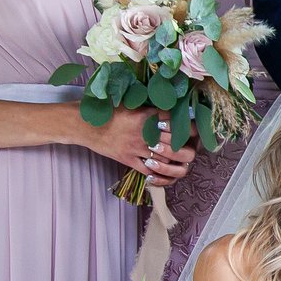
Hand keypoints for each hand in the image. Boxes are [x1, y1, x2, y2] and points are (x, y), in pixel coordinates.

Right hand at [78, 108, 196, 188]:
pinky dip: (158, 174)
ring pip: (165, 160)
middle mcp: (145, 133)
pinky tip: (161, 172)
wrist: (86, 125)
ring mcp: (137, 148)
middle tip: (189, 148)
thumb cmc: (111, 112)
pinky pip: (148, 171)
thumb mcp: (134, 105)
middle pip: (176, 145)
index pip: (177, 123)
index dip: (190, 128)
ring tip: (178, 161)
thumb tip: (173, 112)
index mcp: (148, 116)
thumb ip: (153, 110)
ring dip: (175, 162)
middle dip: (187, 149)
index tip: (194, 130)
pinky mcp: (128, 160)